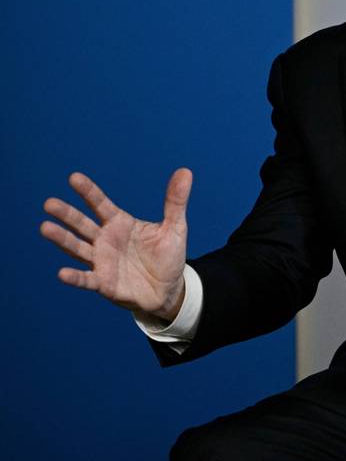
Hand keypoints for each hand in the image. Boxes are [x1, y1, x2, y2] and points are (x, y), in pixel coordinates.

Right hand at [41, 169, 191, 320]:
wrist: (168, 289)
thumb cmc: (167, 256)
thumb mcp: (175, 227)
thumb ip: (175, 201)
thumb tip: (185, 171)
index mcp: (120, 223)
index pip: (101, 204)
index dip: (89, 192)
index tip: (74, 177)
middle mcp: (105, 240)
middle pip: (82, 224)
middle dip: (67, 214)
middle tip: (49, 203)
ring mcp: (101, 261)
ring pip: (78, 248)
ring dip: (62, 239)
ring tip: (45, 228)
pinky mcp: (103, 283)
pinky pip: (87, 279)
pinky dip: (75, 277)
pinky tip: (62, 273)